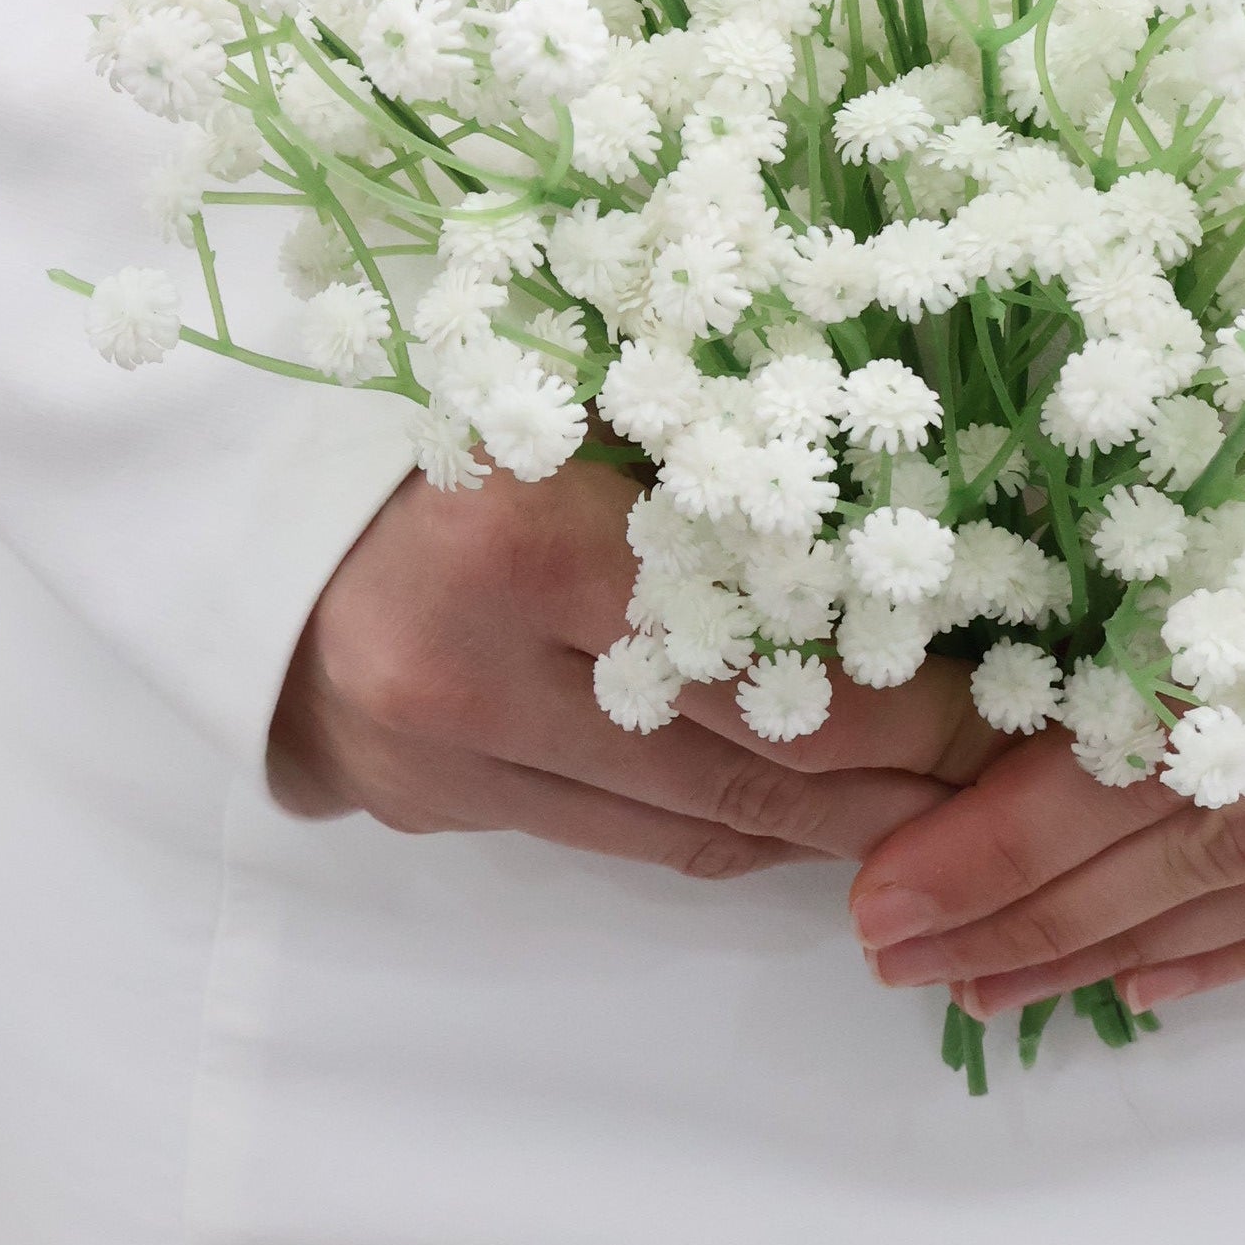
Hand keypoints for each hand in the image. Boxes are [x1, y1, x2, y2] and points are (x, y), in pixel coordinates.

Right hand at [272, 459, 995, 875]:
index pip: (760, 643)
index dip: (899, 683)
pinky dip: (744, 837)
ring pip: (700, 825)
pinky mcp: (449, 812)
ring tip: (953, 812)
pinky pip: (636, 844)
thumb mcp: (561, 400)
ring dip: (840, 827)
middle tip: (1014, 771)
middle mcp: (481, 670)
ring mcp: (458, 762)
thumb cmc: (421, 424)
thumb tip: (905, 511)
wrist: (229, 524)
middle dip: (900, 775)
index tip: (1006, 683)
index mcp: (518, 540)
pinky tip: (825, 823)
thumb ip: (702, 455)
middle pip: (746, 756)